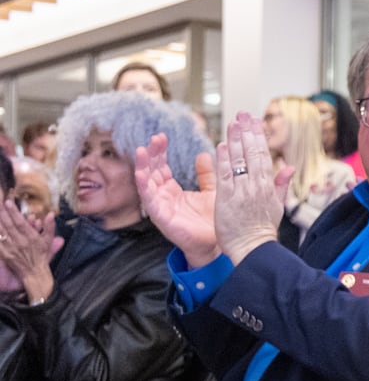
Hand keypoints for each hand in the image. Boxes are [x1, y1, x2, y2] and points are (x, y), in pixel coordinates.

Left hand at [0, 202, 60, 302]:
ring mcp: (10, 248)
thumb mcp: (48, 241)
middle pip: (8, 224)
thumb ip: (50, 227)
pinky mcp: (4, 253)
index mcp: (31, 238)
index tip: (8, 202)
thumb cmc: (41, 256)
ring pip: (1, 231)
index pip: (20, 223)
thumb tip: (50, 214)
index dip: (13, 212)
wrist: (34, 274)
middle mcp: (20, 242)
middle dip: (2, 212)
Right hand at [136, 132, 219, 264]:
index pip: (161, 166)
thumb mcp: (210, 191)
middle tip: (154, 138)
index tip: (161, 136)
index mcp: (172, 190)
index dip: (159, 152)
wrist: (216, 243)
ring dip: (142, 167)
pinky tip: (141, 174)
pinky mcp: (161, 218)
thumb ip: (206, 174)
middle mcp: (163, 197)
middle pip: (151, 171)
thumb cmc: (212, 220)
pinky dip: (144, 187)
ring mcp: (160, 207)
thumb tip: (204, 154)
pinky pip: (149, 201)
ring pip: (146, 183)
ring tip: (140, 151)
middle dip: (150, 154)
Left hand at [213, 113, 294, 264]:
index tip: (253, 121)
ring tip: (232, 123)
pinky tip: (221, 146)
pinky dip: (223, 160)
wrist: (253, 249)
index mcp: (268, 185)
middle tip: (242, 114)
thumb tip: (288, 167)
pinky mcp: (226, 199)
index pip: (263, 154)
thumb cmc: (263, 229)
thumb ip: (281, 184)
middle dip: (246, 132)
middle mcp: (255, 185)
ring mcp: (241, 191)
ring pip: (238, 160)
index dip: (257, 136)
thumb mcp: (277, 205)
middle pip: (251, 153)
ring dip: (234, 140)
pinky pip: (225, 175)